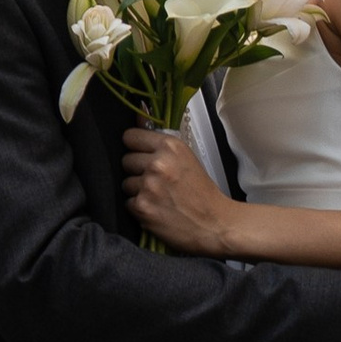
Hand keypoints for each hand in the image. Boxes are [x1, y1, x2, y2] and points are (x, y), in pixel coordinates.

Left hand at [124, 123, 245, 255]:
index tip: (141, 153)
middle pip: (126, 160)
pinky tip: (157, 209)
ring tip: (158, 196)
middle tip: (156, 180)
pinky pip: (128, 202)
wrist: (214, 224)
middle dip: (137, 170)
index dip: (135, 147)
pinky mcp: (142, 207)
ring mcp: (148, 186)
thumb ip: (160, 141)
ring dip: (138, 190)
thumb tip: (139, 117)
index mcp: (171, 146)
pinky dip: (140, 207)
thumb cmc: (203, 193)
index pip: (130, 137)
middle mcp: (158, 163)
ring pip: (125, 183)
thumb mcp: (186, 158)